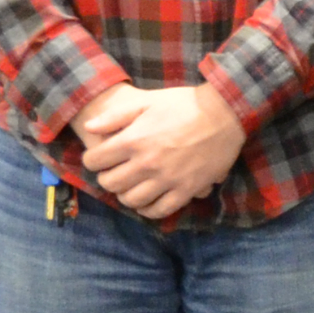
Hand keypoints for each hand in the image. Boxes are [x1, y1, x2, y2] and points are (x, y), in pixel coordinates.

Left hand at [76, 85, 244, 221]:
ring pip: (131, 200)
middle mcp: (146, 163)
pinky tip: (147, 202)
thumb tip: (90, 128)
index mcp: (133, 140)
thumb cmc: (184, 104)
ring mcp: (167, 179)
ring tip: (130, 187)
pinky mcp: (186, 190)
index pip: (95, 161)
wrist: (224, 114)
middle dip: (106, 178)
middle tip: (114, 172)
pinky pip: (160, 210)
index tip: (99, 157)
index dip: (92, 159)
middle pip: (110, 184)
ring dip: (125, 195)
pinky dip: (148, 210)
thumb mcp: (147, 102)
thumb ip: (115, 116)